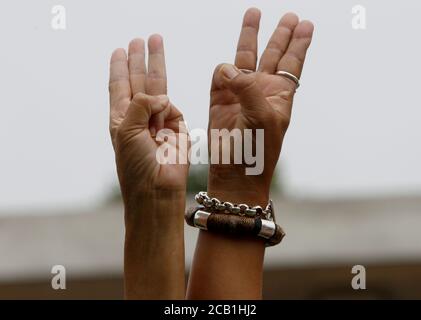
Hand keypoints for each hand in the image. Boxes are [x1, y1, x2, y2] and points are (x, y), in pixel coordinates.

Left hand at [109, 35, 188, 202]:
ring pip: (158, 87)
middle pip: (139, 81)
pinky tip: (160, 124)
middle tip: (139, 40)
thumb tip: (161, 95)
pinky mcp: (177, 128)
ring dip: (155, 64)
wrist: (157, 190)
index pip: (120, 87)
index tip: (119, 50)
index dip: (119, 68)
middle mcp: (140, 118)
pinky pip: (172, 108)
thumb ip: (140, 104)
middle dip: (140, 60)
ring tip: (154, 41)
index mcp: (121, 120)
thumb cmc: (135, 166)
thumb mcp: (126, 130)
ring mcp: (159, 122)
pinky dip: (166, 108)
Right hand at [208, 8, 313, 204]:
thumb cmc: (256, 150)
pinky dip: (222, 71)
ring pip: (245, 57)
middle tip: (289, 16)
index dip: (299, 43)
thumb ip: (248, 88)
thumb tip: (228, 68)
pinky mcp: (218, 99)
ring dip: (250, 36)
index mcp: (279, 96)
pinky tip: (227, 73)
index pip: (292, 63)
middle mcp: (261, 91)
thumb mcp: (262, 117)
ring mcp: (239, 94)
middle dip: (280, 34)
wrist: (235, 173)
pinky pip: (220, 75)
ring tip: (254, 13)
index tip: (307, 24)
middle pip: (273, 54)